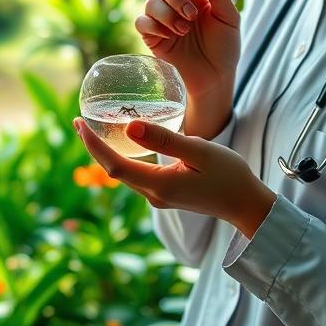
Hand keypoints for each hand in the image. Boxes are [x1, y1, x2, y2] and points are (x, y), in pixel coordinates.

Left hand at [73, 117, 275, 239]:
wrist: (247, 205)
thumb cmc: (229, 175)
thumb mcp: (199, 151)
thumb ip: (164, 140)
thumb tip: (129, 126)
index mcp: (159, 185)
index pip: (114, 165)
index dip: (93, 145)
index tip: (78, 123)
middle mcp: (153, 195)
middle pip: (114, 170)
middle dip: (93, 146)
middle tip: (78, 120)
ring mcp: (158, 196)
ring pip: (124, 173)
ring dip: (106, 152)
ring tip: (92, 128)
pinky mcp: (165, 193)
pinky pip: (136, 174)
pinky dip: (123, 157)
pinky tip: (121, 143)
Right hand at [136, 0, 240, 101]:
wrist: (215, 76)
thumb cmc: (224, 46)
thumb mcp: (229, 16)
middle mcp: (175, 4)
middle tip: (192, 15)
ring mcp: (161, 20)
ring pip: (150, 2)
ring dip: (168, 15)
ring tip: (184, 31)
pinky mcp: (151, 36)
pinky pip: (141, 22)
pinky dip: (155, 26)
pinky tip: (171, 37)